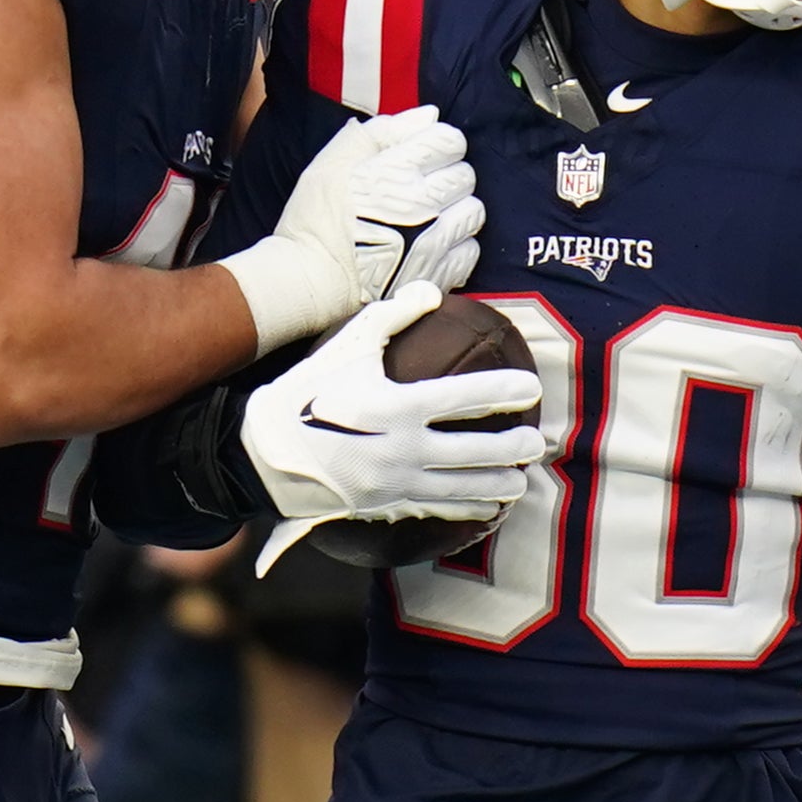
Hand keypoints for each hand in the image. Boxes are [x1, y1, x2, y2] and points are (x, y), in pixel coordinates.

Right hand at [225, 107, 478, 350]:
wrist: (309, 279)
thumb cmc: (317, 218)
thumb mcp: (335, 159)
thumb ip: (385, 130)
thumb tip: (430, 115)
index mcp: (397, 170)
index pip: (449, 140)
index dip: (435, 145)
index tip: (419, 158)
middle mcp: (422, 204)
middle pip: (465, 175)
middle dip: (446, 176)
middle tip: (417, 189)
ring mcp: (433, 242)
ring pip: (473, 211)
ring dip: (455, 210)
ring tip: (427, 218)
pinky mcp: (438, 275)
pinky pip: (470, 250)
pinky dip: (456, 246)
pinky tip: (431, 244)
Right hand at [240, 283, 543, 539]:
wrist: (266, 453)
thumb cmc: (309, 392)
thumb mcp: (348, 346)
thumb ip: (393, 316)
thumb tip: (432, 291)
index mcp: (399, 405)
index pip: (467, 396)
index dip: (505, 392)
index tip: (532, 387)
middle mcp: (404, 447)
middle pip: (475, 450)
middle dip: (511, 448)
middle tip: (535, 443)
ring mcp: (396, 480)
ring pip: (461, 487)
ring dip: (497, 485)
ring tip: (521, 481)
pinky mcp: (386, 503)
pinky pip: (436, 509)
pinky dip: (466, 510)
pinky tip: (486, 509)